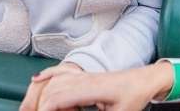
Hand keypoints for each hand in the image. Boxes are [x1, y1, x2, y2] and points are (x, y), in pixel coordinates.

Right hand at [29, 62, 171, 110]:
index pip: (59, 97)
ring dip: (41, 94)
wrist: (145, 80)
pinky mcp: (85, 76)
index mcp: (92, 88)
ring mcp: (84, 76)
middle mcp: (84, 79)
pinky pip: (61, 73)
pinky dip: (47, 75)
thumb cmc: (135, 96)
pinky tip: (36, 79)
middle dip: (38, 104)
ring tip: (34, 107)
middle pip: (52, 89)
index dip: (45, 110)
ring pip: (54, 81)